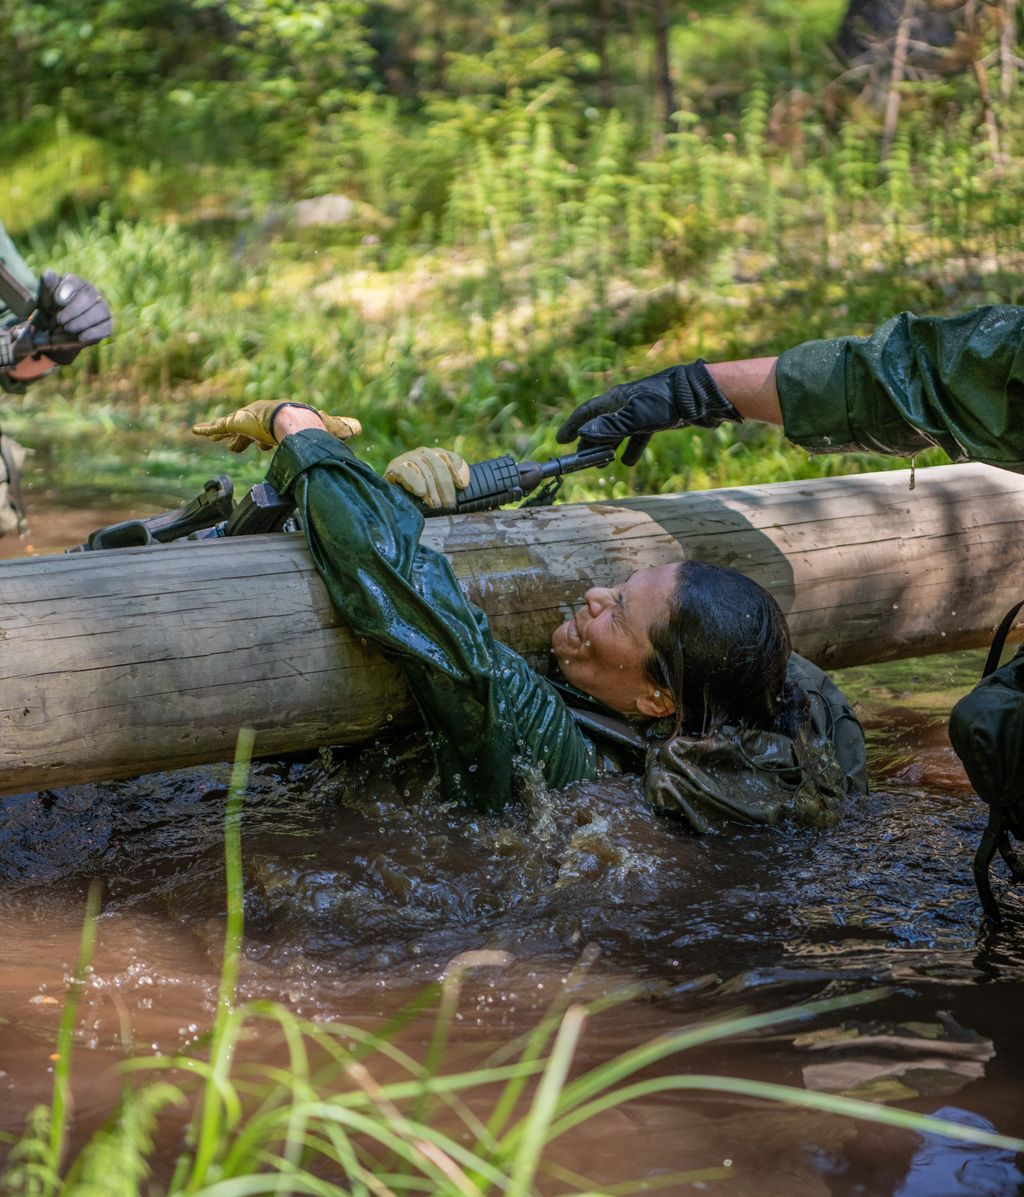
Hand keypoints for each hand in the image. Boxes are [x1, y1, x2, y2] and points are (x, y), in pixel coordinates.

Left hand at [32, 270, 112, 363]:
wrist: (59, 331)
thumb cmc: (52, 310)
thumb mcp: (46, 299)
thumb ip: (47, 286)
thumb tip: (48, 275)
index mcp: (76, 283)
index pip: (75, 282)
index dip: (67, 290)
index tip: (58, 301)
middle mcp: (93, 293)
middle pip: (89, 297)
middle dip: (73, 310)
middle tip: (59, 320)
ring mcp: (102, 309)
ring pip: (99, 312)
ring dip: (82, 322)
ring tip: (68, 329)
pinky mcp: (107, 325)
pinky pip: (105, 327)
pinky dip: (93, 333)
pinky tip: (81, 337)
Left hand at [192, 401, 361, 452]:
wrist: (296, 422)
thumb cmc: (311, 424)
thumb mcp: (329, 426)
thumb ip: (341, 427)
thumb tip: (359, 428)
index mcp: (281, 419)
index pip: (272, 430)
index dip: (268, 439)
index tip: (265, 447)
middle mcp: (263, 417)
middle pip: (252, 430)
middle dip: (247, 439)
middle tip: (241, 448)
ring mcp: (247, 420)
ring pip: (235, 429)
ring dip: (229, 437)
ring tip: (222, 443)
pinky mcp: (236, 422)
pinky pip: (217, 426)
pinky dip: (207, 429)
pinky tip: (195, 431)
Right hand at [384, 447, 469, 508]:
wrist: (391, 496)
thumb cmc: (419, 495)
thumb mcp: (437, 490)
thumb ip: (450, 485)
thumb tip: (462, 485)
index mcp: (436, 455)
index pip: (451, 458)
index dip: (458, 471)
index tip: (462, 486)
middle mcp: (423, 453)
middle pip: (439, 466)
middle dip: (446, 486)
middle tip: (449, 504)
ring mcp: (408, 458)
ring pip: (424, 470)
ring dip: (432, 489)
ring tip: (436, 505)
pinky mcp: (394, 467)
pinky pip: (406, 471)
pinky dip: (414, 481)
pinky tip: (420, 492)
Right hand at [555, 361, 740, 466]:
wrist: (695, 395)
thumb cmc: (664, 402)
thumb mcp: (634, 417)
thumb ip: (610, 426)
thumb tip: (584, 433)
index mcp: (615, 400)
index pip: (586, 413)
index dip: (573, 426)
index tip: (561, 440)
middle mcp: (624, 404)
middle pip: (600, 424)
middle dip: (589, 442)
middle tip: (582, 460)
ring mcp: (639, 411)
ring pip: (617, 432)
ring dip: (608, 448)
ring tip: (602, 464)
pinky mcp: (654, 419)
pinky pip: (636, 436)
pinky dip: (630, 448)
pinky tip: (627, 462)